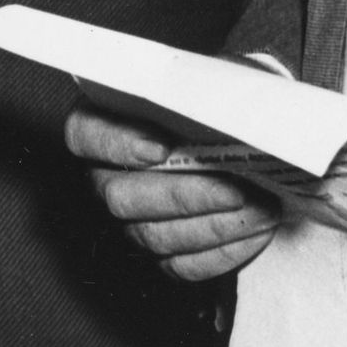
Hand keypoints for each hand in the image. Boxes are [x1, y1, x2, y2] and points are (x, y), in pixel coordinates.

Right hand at [64, 104, 279, 281]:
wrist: (249, 133)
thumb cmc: (222, 102)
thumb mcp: (214, 80)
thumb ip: (207, 88)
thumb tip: (227, 104)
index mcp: (104, 123)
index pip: (85, 135)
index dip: (116, 144)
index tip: (160, 148)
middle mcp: (107, 175)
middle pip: (120, 196)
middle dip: (182, 196)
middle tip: (234, 190)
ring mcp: (133, 218)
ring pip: (152, 235)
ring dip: (212, 226)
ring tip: (261, 210)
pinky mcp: (164, 250)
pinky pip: (182, 265)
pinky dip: (222, 253)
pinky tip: (255, 232)